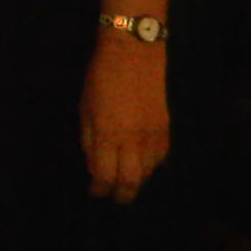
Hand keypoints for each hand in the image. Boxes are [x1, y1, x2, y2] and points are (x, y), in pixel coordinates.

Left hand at [80, 37, 168, 203]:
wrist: (135, 54)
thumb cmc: (101, 76)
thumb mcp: (85, 106)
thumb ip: (89, 138)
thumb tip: (93, 165)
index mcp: (107, 133)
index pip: (104, 175)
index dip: (99, 189)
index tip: (94, 191)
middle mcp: (132, 140)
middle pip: (131, 182)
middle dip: (121, 195)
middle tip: (114, 197)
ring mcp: (152, 136)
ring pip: (148, 173)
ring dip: (136, 182)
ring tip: (125, 181)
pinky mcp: (166, 130)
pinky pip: (160, 159)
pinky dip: (150, 167)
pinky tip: (141, 164)